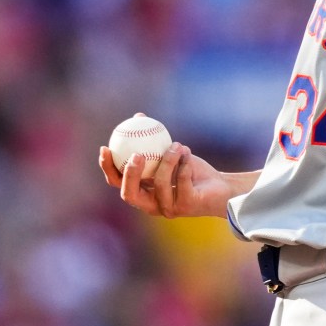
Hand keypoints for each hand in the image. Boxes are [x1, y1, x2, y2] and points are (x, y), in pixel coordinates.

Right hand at [99, 142, 238, 219]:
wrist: (219, 186)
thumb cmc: (189, 169)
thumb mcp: (168, 152)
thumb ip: (152, 140)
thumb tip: (138, 117)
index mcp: (141, 192)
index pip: (117, 183)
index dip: (107, 168)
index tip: (105, 147)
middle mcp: (151, 205)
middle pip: (129, 194)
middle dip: (130, 174)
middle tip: (136, 154)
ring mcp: (168, 209)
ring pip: (160, 183)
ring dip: (168, 160)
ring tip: (175, 144)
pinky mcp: (186, 206)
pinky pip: (181, 181)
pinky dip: (184, 163)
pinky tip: (187, 151)